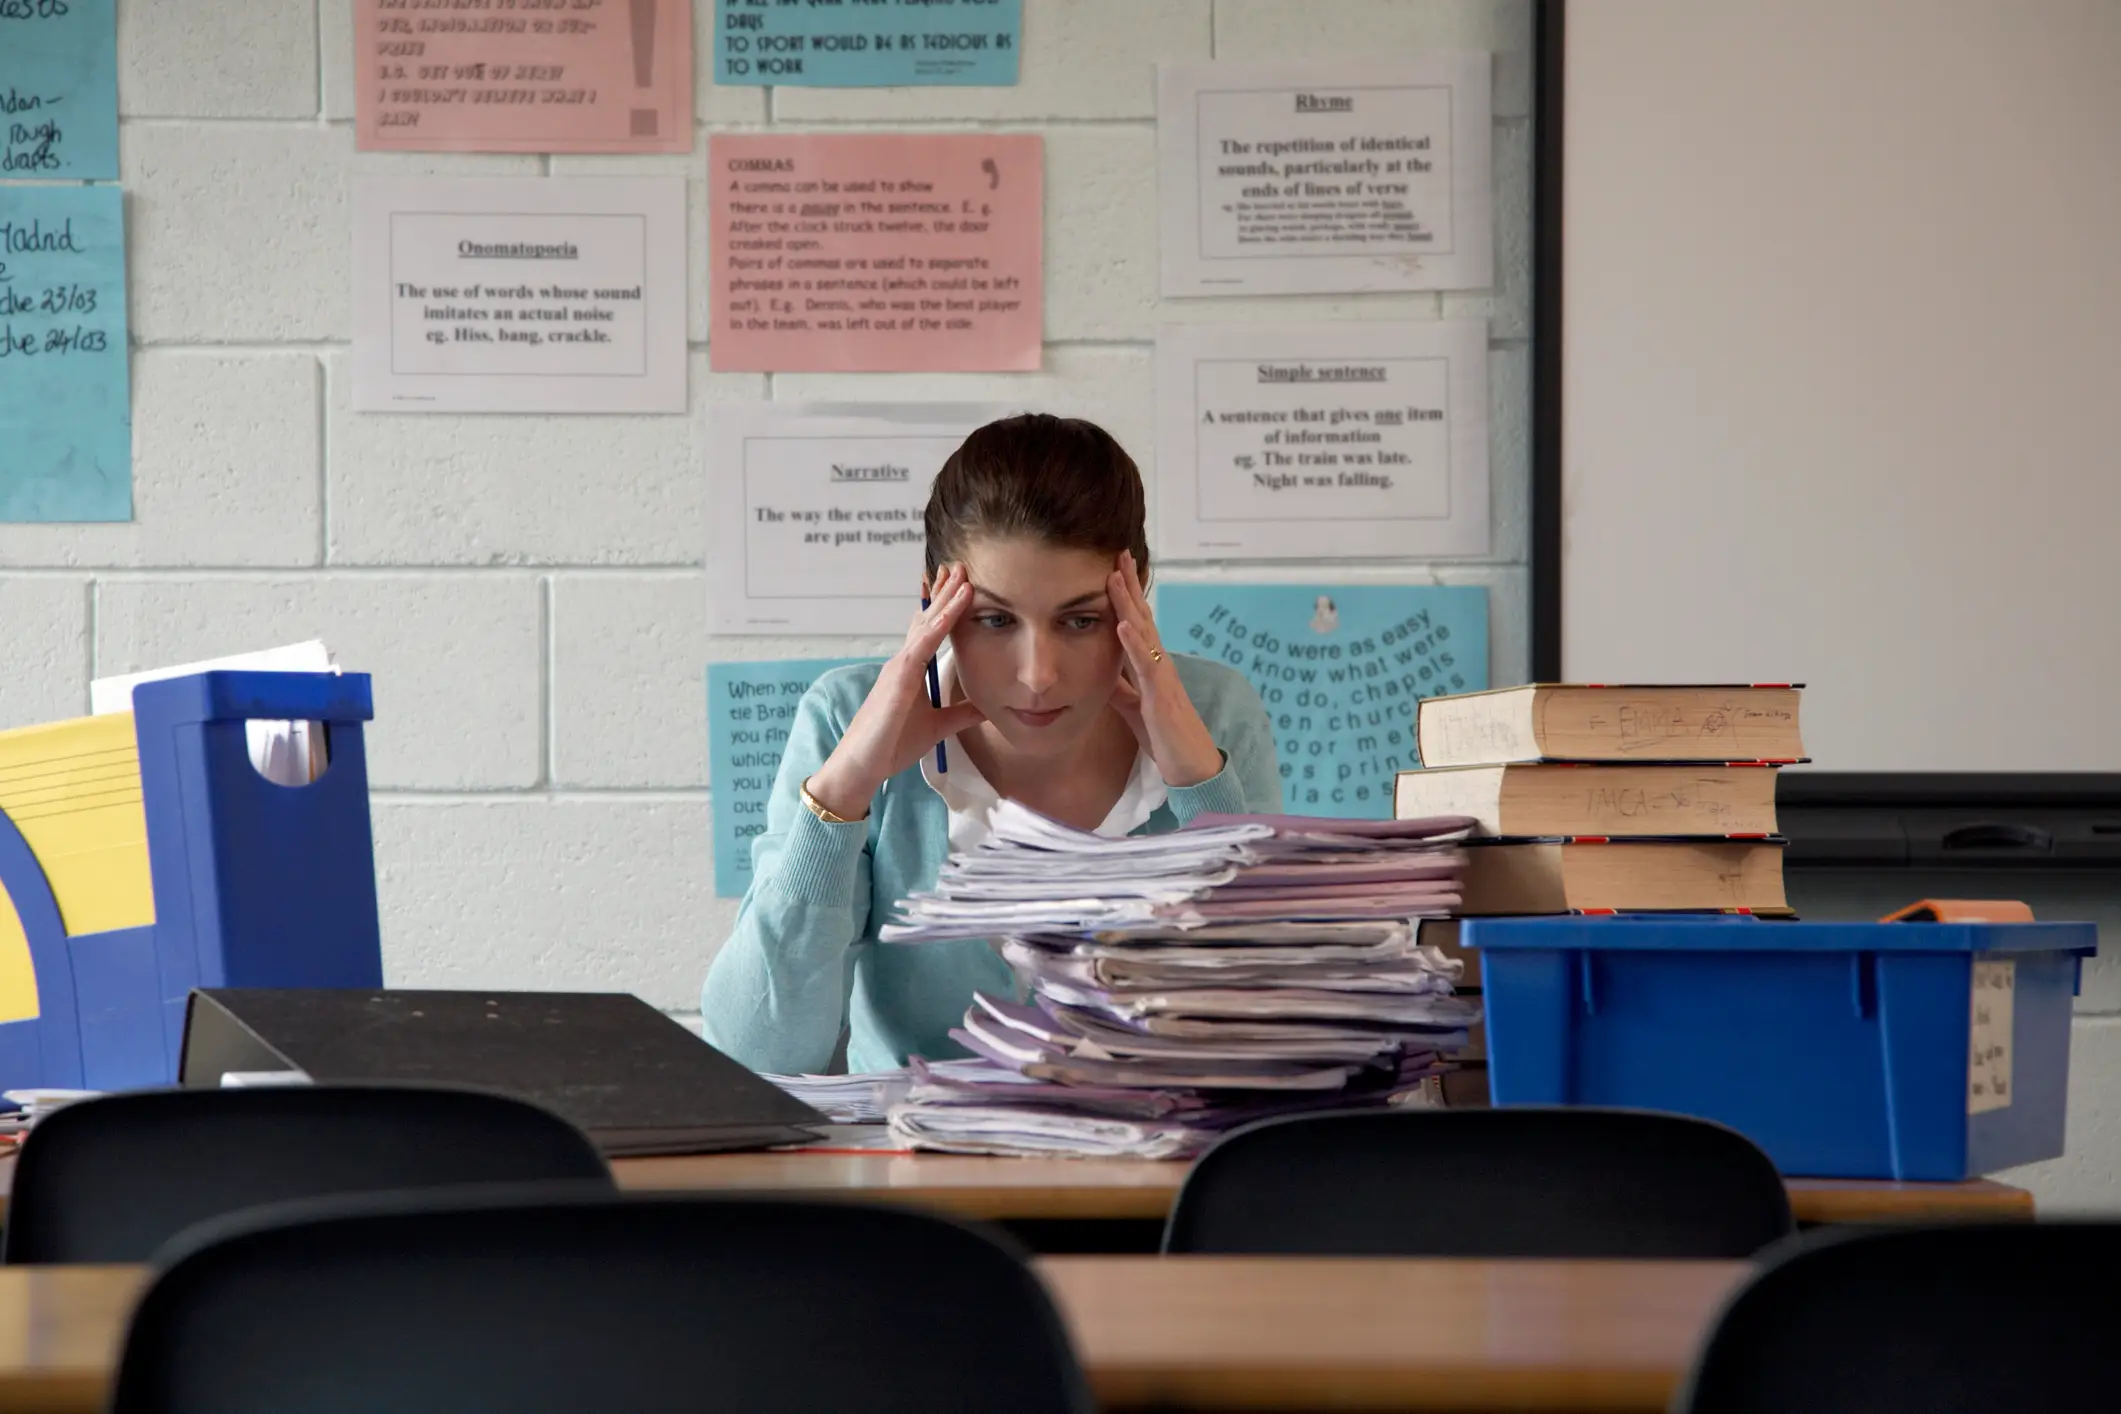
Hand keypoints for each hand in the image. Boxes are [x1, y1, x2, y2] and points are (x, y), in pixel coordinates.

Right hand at [805, 563, 987, 819]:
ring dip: (946, 599)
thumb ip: (961, 714)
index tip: (960, 585)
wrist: (863, 766)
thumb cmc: (891, 746)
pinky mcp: (899, 678)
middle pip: (926, 619)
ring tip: (963, 575)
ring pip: (926, 624)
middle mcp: (903, 662)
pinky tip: (955, 606)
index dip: (944, 607)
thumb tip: (988, 706)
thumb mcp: (938, 727)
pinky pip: (923, 643)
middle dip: (944, 592)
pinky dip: (941, 622)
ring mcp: (900, 666)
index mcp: (910, 670)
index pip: (929, 631)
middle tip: (961, 566)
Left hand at [1107, 550, 1223, 788]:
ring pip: (1144, 633)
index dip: (1126, 595)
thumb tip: (1101, 670)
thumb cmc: (1166, 737)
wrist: (1192, 767)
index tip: (1113, 566)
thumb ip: (1121, 687)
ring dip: (1128, 604)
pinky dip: (1134, 643)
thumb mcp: (1134, 707)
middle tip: (1118, 553)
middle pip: (1143, 617)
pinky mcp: (1162, 697)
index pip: (1137, 622)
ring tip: (1114, 577)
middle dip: (1130, 585)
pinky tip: (1122, 625)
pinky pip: (1147, 666)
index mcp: (1151, 665)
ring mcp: (1162, 678)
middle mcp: (1159, 664)